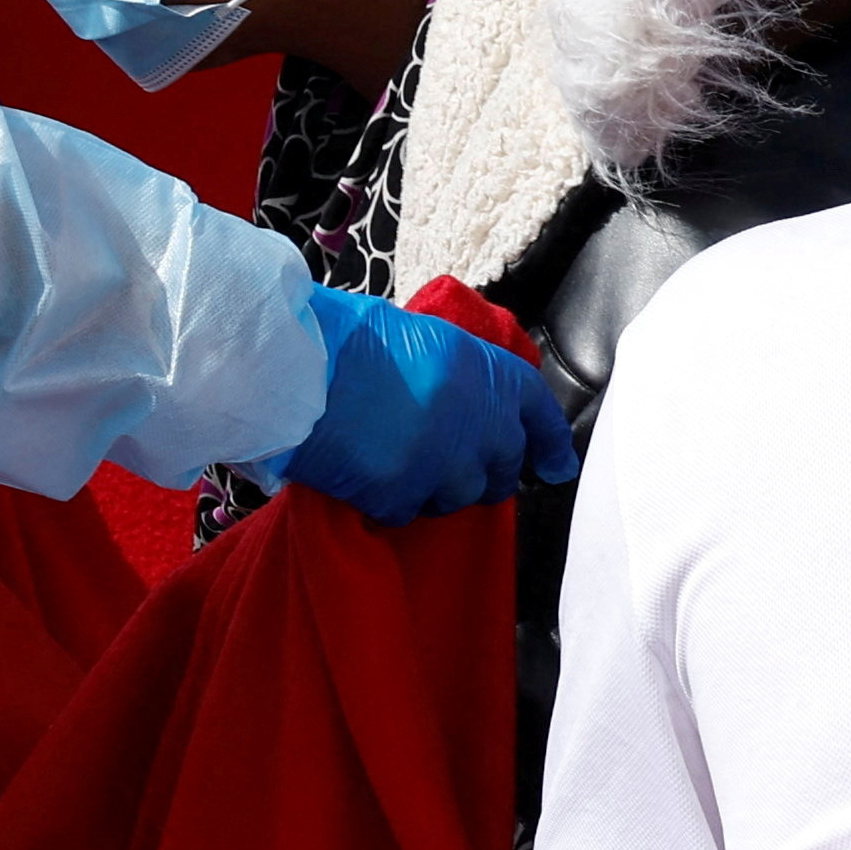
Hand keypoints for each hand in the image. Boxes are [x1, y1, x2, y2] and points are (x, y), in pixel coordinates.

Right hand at [282, 285, 579, 524]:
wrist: (293, 364)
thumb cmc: (348, 339)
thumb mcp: (422, 338)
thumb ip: (459, 374)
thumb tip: (474, 406)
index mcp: (483, 371)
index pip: (536, 410)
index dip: (550, 441)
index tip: (557, 466)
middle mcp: (475, 421)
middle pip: (503, 465)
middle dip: (488, 470)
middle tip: (456, 464)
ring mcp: (441, 463)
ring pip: (458, 495)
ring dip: (438, 486)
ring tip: (401, 462)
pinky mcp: (402, 495)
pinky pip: (409, 511)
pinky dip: (393, 501)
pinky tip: (369, 476)